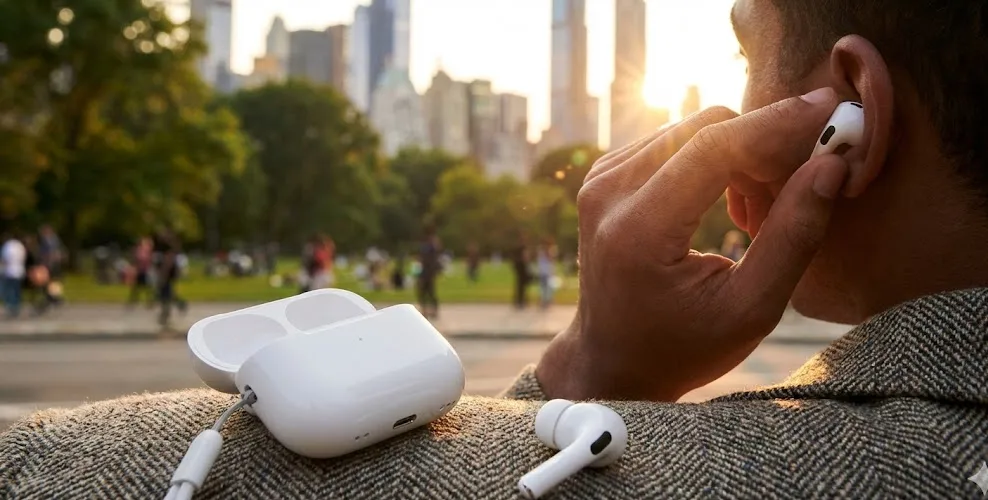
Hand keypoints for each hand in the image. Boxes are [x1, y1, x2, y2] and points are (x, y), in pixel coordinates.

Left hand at [536, 88, 847, 401]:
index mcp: (638, 230)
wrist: (612, 362)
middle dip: (764, 145)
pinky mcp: (604, 175)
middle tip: (800, 188)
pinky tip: (728, 207)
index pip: (714, 147)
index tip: (832, 107)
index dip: (777, 123)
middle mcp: (608, 193)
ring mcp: (599, 180)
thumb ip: (793, 237)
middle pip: (706, 127)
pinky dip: (714, 160)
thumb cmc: (683, 348)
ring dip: (741, 155)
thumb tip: (833, 165)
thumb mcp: (751, 311)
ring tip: (756, 218)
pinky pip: (673, 140)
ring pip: (693, 128)